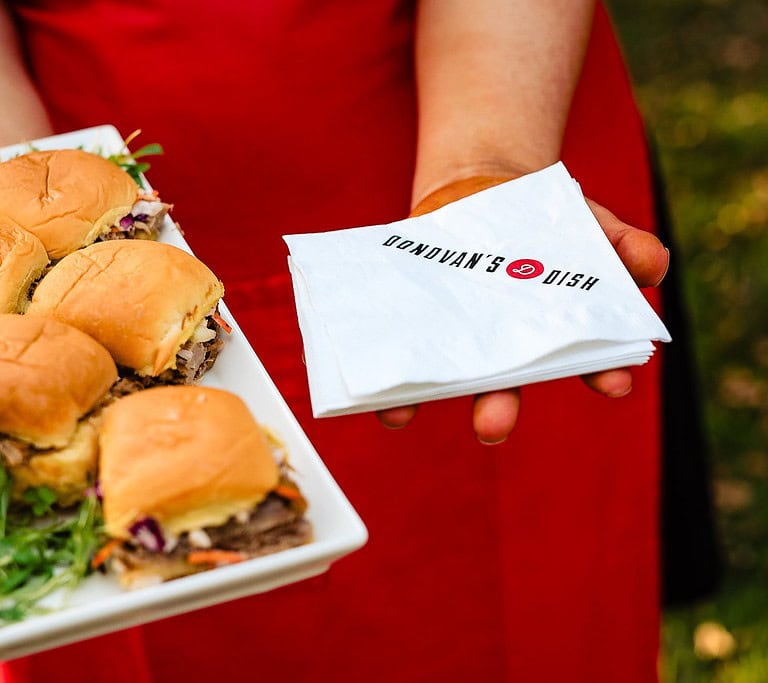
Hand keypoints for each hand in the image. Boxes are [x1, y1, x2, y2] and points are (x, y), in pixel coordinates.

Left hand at [375, 174, 670, 443]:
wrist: (483, 189)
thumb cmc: (547, 223)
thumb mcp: (590, 224)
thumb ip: (623, 245)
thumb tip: (651, 267)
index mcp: (552, 335)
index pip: (582, 361)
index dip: (600, 372)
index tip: (617, 383)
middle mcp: (500, 346)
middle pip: (501, 385)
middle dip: (496, 407)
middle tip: (491, 426)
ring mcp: (455, 330)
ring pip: (438, 372)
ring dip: (419, 394)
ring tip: (398, 412)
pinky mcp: (416, 311)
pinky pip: (397, 340)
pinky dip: (380, 359)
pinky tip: (367, 376)